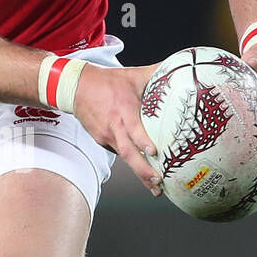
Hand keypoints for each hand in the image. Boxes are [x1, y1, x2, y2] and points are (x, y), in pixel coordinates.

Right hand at [72, 63, 163, 194]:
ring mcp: (107, 136)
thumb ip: (158, 73)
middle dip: (143, 170)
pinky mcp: (102, 141)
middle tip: (158, 182)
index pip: (132, 127)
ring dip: (140, 174)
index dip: (142, 140)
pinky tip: (144, 172)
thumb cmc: (108, 82)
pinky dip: (131, 163)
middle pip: (128, 153)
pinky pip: (119, 152)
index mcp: (123, 109)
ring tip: (156, 188)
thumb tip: (180, 68)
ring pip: (125, 158)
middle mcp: (114, 126)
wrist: (76, 89)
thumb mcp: (134, 75)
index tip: (153, 151)